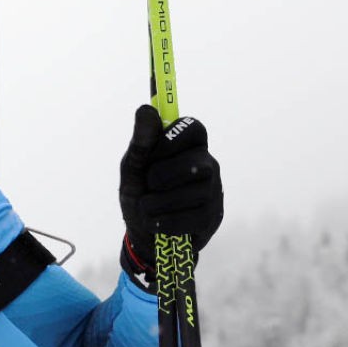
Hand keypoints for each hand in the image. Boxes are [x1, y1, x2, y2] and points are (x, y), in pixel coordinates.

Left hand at [117, 104, 221, 290]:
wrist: (144, 237)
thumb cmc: (140, 194)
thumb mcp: (133, 168)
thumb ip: (141, 141)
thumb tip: (146, 109)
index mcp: (189, 146)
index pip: (193, 128)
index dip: (171, 140)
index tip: (151, 153)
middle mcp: (208, 165)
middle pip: (194, 162)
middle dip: (161, 176)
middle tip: (148, 185)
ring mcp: (214, 191)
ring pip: (191, 193)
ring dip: (157, 203)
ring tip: (147, 208)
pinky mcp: (213, 217)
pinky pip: (189, 218)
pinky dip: (164, 223)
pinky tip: (156, 224)